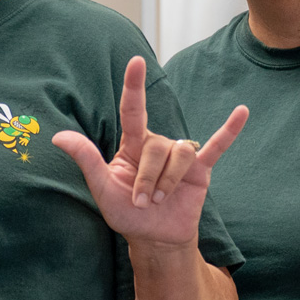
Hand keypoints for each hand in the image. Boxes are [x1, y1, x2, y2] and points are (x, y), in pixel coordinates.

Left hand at [51, 57, 246, 248]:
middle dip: (149, 178)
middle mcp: (156, 145)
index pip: (132, 110)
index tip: (136, 61)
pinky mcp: (200, 170)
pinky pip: (216, 146)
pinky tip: (242, 111)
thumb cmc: (126, 214)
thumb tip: (57, 137)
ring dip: (169, 181)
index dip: (134, 86)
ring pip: (180, 154)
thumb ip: (86, 160)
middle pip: (157, 146)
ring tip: (161, 200)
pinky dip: (229, 131)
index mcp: (132, 146)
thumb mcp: (102, 190)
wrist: (155, 238)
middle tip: (143, 202)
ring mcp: (180, 157)